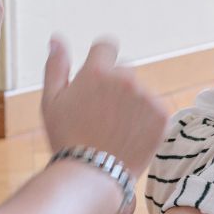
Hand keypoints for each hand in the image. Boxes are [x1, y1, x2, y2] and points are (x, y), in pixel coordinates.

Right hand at [41, 38, 168, 176]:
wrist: (93, 175)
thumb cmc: (67, 139)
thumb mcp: (51, 102)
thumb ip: (56, 66)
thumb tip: (57, 38)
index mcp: (97, 71)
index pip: (106, 46)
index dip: (101, 61)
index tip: (97, 82)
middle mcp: (125, 78)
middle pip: (124, 71)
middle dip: (115, 87)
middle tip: (101, 117)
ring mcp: (146, 96)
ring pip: (140, 92)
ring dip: (131, 104)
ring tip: (115, 130)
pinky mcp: (162, 113)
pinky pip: (155, 108)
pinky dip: (146, 119)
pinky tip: (130, 136)